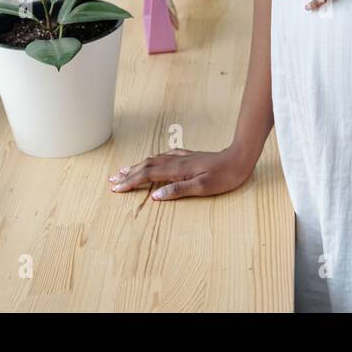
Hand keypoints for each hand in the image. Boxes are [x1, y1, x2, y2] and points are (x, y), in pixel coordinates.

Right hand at [107, 145, 256, 199]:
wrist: (240, 158)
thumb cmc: (224, 176)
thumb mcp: (203, 187)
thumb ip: (178, 191)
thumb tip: (155, 196)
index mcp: (177, 170)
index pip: (147, 175)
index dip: (131, 182)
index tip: (116, 189)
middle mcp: (177, 161)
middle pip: (147, 166)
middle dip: (128, 173)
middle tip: (112, 180)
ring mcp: (183, 157)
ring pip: (154, 160)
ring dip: (138, 166)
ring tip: (125, 170)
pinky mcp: (190, 156)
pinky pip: (165, 157)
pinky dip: (153, 160)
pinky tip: (154, 160)